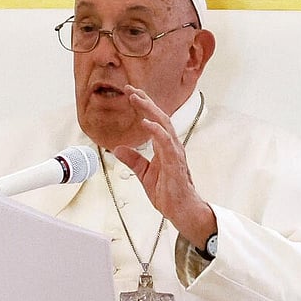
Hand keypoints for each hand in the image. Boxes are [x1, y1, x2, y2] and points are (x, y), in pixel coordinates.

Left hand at [113, 85, 216, 248]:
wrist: (181, 210)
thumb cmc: (169, 192)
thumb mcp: (144, 174)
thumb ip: (133, 160)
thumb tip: (118, 148)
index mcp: (164, 147)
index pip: (155, 120)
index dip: (144, 106)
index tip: (131, 94)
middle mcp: (171, 146)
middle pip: (160, 117)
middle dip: (146, 102)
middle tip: (131, 89)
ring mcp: (174, 153)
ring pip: (164, 125)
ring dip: (150, 110)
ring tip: (137, 99)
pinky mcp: (174, 164)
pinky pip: (166, 143)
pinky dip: (156, 131)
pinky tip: (146, 123)